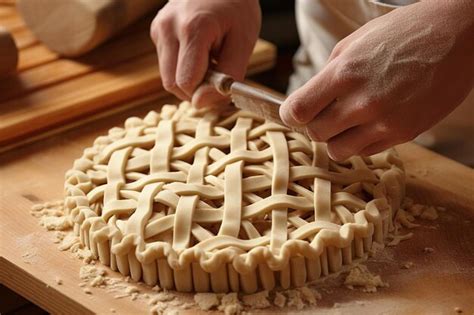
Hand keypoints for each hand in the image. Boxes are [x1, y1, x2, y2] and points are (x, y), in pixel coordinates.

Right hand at [150, 0, 260, 107]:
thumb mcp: (244, 41)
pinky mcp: (156, 31)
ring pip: (167, 77)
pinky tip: (199, 53)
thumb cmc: (237, 6)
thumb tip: (201, 103)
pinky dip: (183, 68)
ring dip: (189, 79)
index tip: (222, 85)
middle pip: (171, 84)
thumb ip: (228, 75)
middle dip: (195, 90)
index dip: (204, 93)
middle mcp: (168, 28)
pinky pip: (167, 64)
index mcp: (192, 29)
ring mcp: (158, 28)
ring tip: (210, 60)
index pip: (185, 82)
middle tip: (217, 75)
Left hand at [280, 0, 473, 160]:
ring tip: (347, 123)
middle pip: (315, 134)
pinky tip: (370, 123)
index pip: (297, 111)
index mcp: (345, 73)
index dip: (290, 114)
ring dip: (336, 139)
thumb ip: (327, 75)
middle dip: (314, 125)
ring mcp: (385, 122)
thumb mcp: (355, 43)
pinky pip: (366, 152)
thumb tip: (307, 101)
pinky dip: (361, 142)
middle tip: (324, 114)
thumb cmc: (403, 33)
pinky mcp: (404, 134)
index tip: (294, 113)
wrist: (457, 36)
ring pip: (338, 151)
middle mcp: (363, 102)